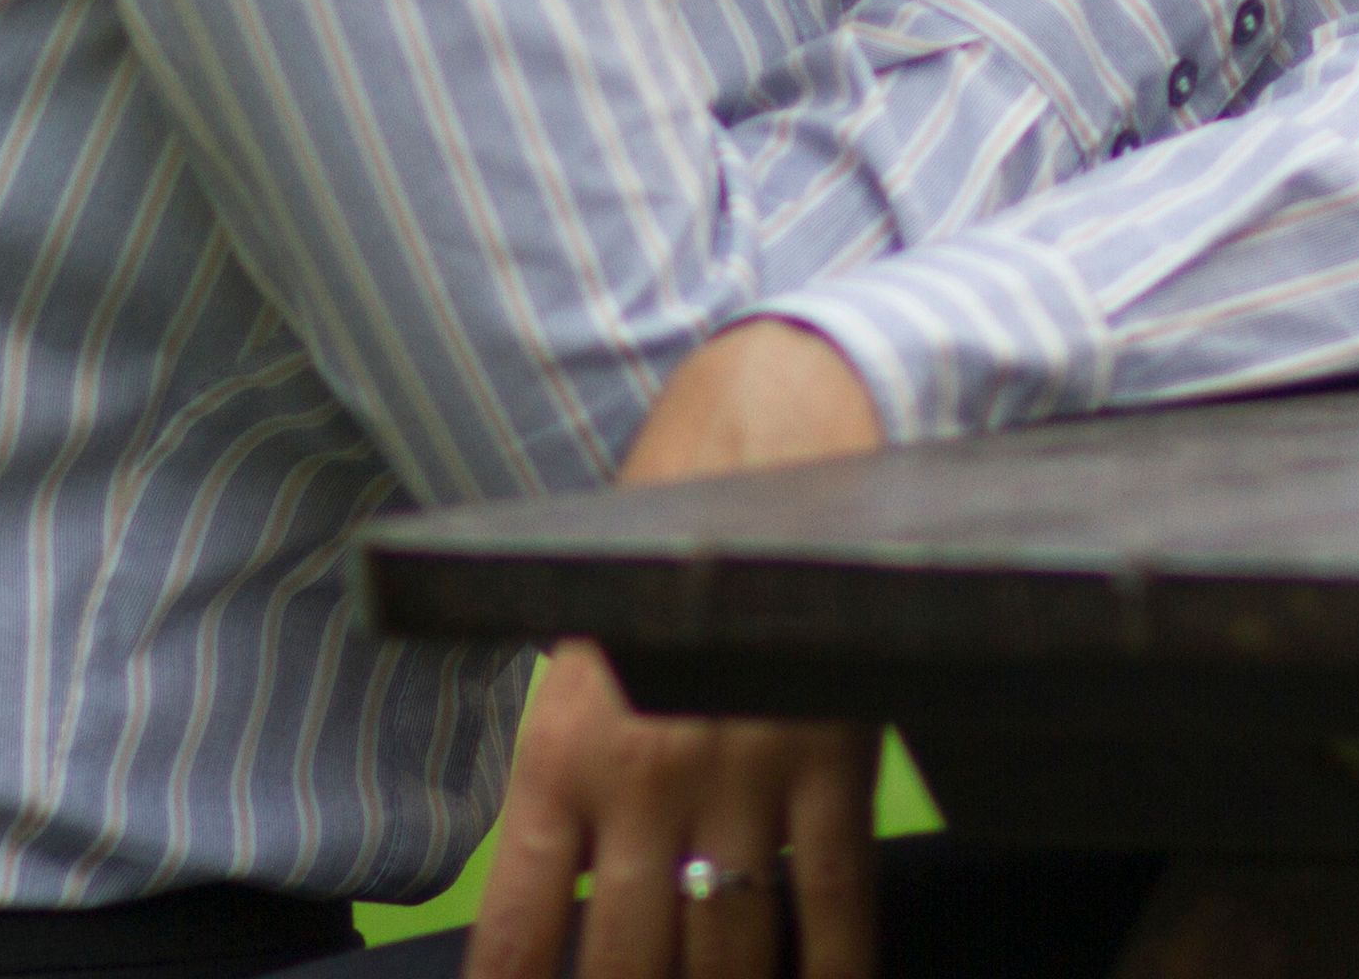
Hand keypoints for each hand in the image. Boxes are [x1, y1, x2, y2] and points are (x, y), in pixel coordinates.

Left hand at [467, 322, 887, 978]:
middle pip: (628, 965)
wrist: (769, 432)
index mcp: (563, 753)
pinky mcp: (832, 752)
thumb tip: (569, 898)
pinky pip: (836, 895)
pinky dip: (838, 967)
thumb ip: (573, 776)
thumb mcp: (581, 653)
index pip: (520, 932)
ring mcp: (743, 770)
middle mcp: (644, 777)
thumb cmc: (663, 541)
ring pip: (731, 950)